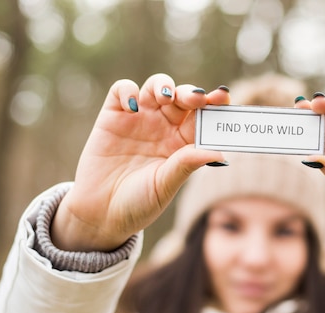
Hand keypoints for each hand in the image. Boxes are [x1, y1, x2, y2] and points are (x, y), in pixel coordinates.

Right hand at [52, 74, 229, 251]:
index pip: (202, 117)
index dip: (214, 104)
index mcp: (182, 143)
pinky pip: (122, 90)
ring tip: (165, 97)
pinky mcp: (112, 116)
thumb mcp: (165, 185)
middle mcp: (163, 127)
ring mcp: (138, 119)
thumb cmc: (139, 203)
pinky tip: (132, 107)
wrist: (101, 214)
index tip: (222, 97)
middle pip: (182, 98)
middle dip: (191, 93)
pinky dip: (128, 91)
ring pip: (156, 87)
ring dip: (163, 85)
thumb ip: (187, 164)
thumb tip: (221, 152)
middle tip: (197, 97)